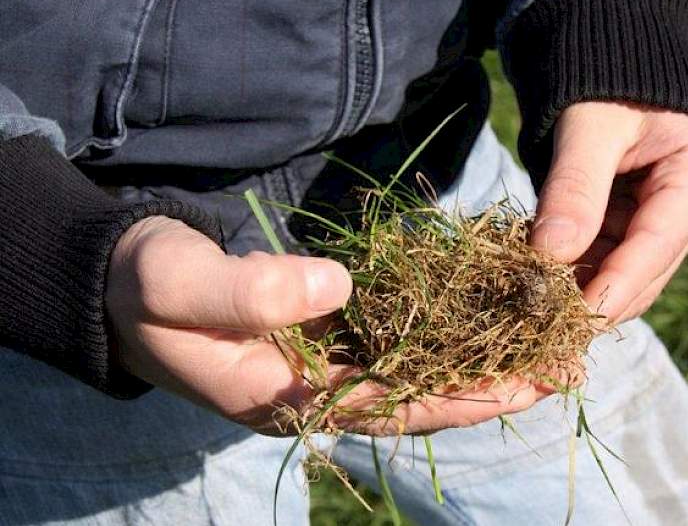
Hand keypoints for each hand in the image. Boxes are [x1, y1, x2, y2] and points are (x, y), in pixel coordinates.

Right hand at [107, 216, 547, 435]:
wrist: (124, 281)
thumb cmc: (144, 288)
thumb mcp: (177, 285)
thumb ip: (247, 290)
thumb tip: (335, 289)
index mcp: (284, 398)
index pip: (389, 407)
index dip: (458, 398)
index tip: (523, 385)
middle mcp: (315, 392)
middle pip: (418, 398)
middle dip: (490, 387)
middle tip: (563, 369)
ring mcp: (323, 367)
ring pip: (416, 373)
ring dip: (478, 361)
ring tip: (546, 346)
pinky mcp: (328, 335)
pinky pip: (398, 342)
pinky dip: (445, 333)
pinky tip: (488, 317)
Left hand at [532, 102, 687, 323]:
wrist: (613, 64)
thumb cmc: (607, 81)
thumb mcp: (589, 126)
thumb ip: (574, 186)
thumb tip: (551, 253)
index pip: (657, 243)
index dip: (615, 286)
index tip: (576, 320)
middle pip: (643, 272)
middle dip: (592, 303)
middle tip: (539, 328)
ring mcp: (669, 226)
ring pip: (622, 279)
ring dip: (577, 295)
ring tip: (529, 312)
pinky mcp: (638, 232)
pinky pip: (604, 266)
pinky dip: (571, 278)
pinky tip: (534, 287)